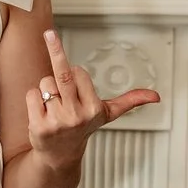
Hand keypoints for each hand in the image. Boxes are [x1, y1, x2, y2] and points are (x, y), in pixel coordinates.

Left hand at [26, 27, 158, 168]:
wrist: (61, 155)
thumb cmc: (83, 128)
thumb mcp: (107, 115)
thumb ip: (129, 102)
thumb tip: (156, 96)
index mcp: (94, 108)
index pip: (79, 72)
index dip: (75, 74)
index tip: (77, 84)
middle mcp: (77, 115)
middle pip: (63, 74)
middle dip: (56, 50)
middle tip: (49, 32)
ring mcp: (58, 121)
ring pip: (45, 82)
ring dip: (45, 89)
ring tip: (53, 106)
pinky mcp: (39, 126)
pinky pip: (31, 94)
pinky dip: (33, 98)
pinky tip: (42, 112)